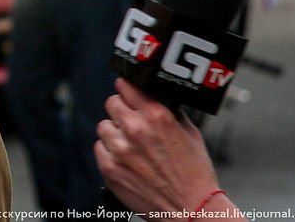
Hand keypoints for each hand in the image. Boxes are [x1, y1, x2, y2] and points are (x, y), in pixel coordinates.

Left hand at [94, 79, 218, 213]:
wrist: (191, 210)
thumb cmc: (195, 175)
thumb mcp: (190, 133)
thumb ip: (169, 111)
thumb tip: (154, 97)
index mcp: (156, 116)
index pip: (127, 86)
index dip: (127, 88)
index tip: (126, 89)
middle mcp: (135, 129)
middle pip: (112, 103)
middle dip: (121, 110)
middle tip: (130, 120)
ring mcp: (119, 149)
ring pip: (104, 126)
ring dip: (115, 132)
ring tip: (130, 144)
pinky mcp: (109, 168)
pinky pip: (99, 147)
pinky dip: (109, 151)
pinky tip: (125, 159)